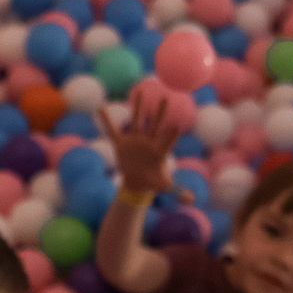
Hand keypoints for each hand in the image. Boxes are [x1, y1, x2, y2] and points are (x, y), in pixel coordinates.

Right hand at [97, 79, 184, 196]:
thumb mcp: (164, 186)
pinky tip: (101, 109)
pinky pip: (112, 130)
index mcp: (159, 152)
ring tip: (139, 92)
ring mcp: (135, 141)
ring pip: (137, 121)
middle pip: (155, 125)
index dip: (172, 135)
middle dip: (160, 112)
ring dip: (138, 107)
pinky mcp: (122, 144)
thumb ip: (177, 190)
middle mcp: (148, 142)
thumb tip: (191, 200)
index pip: (167, 142)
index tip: (178, 125)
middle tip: (165, 98)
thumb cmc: (153, 181)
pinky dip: (107, 121)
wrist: (138, 181)